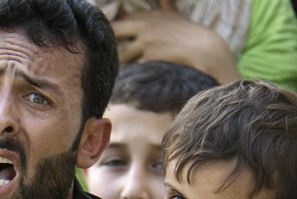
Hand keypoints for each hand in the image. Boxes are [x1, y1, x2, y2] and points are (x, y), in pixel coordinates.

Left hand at [112, 8, 241, 83]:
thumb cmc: (190, 35)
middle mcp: (145, 26)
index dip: (112, 28)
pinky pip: (134, 66)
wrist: (206, 51)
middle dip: (110, 42)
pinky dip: (133, 71)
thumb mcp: (176, 16)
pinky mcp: (150, 56)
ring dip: (120, 61)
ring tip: (121, 68)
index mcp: (150, 16)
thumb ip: (166, 6)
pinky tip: (135, 76)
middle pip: (115, 31)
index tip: (109, 36)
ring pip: (121, 53)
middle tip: (108, 52)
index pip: (120, 19)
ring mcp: (147, 41)